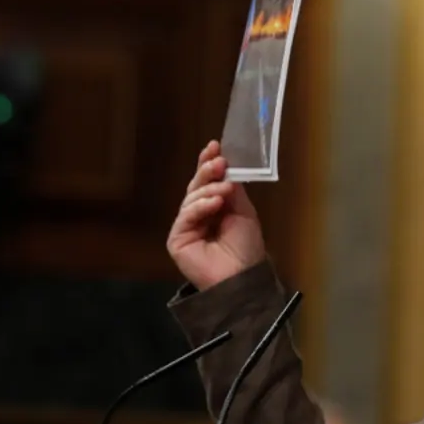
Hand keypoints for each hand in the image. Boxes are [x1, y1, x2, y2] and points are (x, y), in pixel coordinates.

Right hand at [166, 141, 266, 290]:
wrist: (243, 277)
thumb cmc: (246, 248)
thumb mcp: (244, 212)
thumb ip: (233, 190)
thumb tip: (224, 167)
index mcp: (214, 208)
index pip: (207, 182)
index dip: (208, 164)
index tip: (215, 146)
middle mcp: (197, 215)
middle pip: (196, 187)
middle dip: (207, 171)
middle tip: (219, 160)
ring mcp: (186, 227)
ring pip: (191, 198)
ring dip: (209, 189)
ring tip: (225, 188)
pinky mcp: (177, 239)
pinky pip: (186, 216)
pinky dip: (201, 206)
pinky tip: (215, 202)